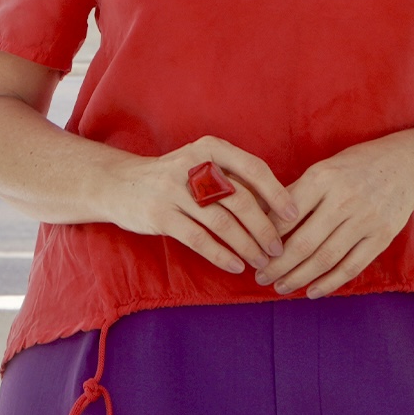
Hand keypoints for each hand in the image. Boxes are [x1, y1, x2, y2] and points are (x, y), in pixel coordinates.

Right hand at [103, 135, 298, 275]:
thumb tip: (277, 205)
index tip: (294, 215)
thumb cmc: (173, 177)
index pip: (253, 167)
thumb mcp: (201, 164)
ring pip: (222, 222)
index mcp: (210, 148)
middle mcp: (193, 164)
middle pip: (241, 199)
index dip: (276, 193)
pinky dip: (222, 255)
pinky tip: (236, 266)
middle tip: (279, 248)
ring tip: (261, 262)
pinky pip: (199, 239)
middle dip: (264, 228)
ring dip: (247, 245)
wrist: (120, 184)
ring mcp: (174, 190)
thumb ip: (232, 178)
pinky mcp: (161, 215)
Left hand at [253, 135, 413, 299]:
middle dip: (278, 265)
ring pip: (325, 259)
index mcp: (323, 177)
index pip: (287, 214)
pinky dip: (329, 283)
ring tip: (280, 287)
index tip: (252, 250)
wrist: (405, 166)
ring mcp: (365, 220)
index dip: (267, 237)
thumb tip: (260, 216)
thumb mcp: (323, 168)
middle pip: (304, 242)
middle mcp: (343, 199)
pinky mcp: (381, 237)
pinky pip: (351, 267)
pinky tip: (312, 291)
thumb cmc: (354, 166)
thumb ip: (295, 193)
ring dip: (299, 278)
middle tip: (261, 277)